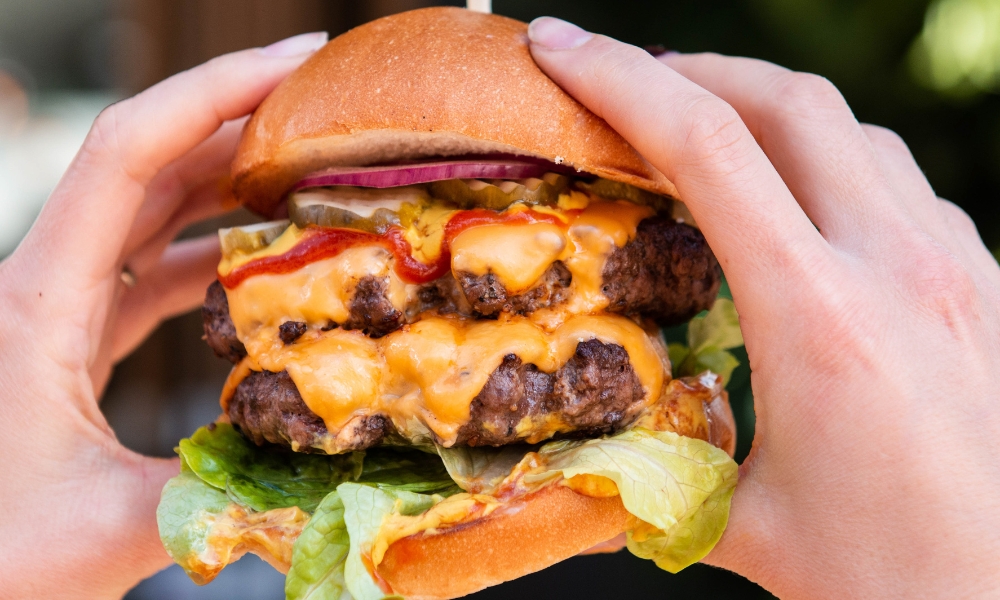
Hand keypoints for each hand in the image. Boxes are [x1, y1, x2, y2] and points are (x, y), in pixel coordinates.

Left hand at [0, 32, 326, 598]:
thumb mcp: (109, 530)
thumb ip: (221, 491)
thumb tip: (324, 466)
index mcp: (38, 300)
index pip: (129, 155)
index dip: (213, 92)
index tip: (296, 62)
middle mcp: (41, 283)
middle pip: (145, 163)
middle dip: (234, 118)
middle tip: (322, 104)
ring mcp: (53, 309)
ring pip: (144, 212)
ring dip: (221, 181)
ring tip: (302, 169)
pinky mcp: (68, 340)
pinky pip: (142, 270)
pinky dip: (202, 252)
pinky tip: (252, 265)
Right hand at [528, 17, 999, 598]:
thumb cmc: (892, 577)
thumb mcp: (742, 525)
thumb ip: (646, 481)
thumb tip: (562, 473)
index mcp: (820, 319)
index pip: (705, 148)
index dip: (619, 80)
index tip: (559, 48)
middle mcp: (899, 268)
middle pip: (787, 100)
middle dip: (690, 69)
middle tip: (622, 80)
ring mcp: (956, 268)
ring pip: (854, 129)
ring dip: (766, 109)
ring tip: (702, 129)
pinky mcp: (985, 285)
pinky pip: (901, 181)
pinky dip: (831, 160)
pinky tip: (799, 200)